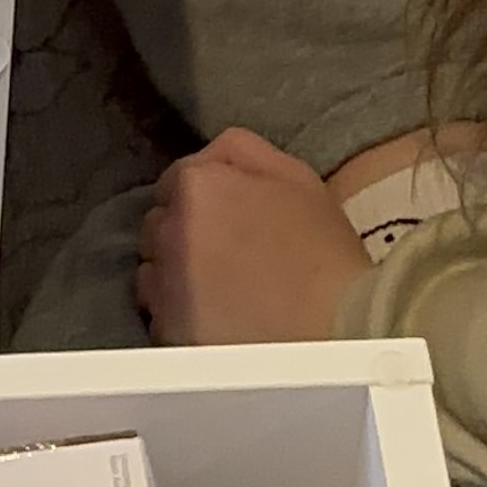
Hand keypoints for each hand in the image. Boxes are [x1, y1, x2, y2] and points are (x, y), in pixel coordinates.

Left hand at [137, 130, 372, 346]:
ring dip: (176, 277)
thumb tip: (211, 155)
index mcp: (197, 187)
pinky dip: (180, 318)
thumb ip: (242, 153)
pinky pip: (160, 319)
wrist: (333, 330)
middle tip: (227, 256)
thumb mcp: (296, 177)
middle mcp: (167, 233)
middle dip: (183, 236)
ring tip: (220, 293)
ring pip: (152, 275)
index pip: (174, 183)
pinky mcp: (167, 333)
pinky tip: (216, 322)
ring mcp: (163, 286)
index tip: (227, 219)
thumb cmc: (324, 252)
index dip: (203, 200)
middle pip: (158, 227)